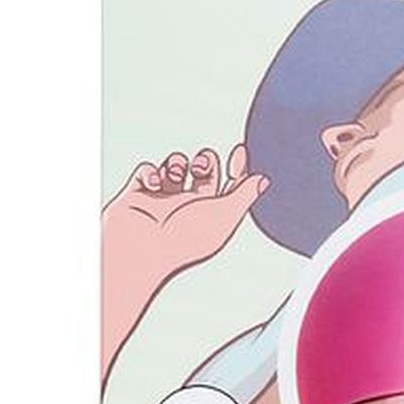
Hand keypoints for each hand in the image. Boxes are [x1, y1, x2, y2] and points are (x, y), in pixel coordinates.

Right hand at [101, 145, 267, 389]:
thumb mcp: (224, 216)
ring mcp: (164, 201)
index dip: (237, 168)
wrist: (139, 252)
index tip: (240, 151)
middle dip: (206, 161)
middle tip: (201, 167)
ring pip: (175, 167)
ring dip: (177, 163)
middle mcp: (191, 209)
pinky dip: (151, 172)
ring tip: (176, 175)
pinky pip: (147, 170)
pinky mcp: (139, 196)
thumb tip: (263, 180)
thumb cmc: (183, 241)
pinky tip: (154, 183)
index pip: (230, 187)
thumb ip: (245, 195)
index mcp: (214, 217)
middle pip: (204, 172)